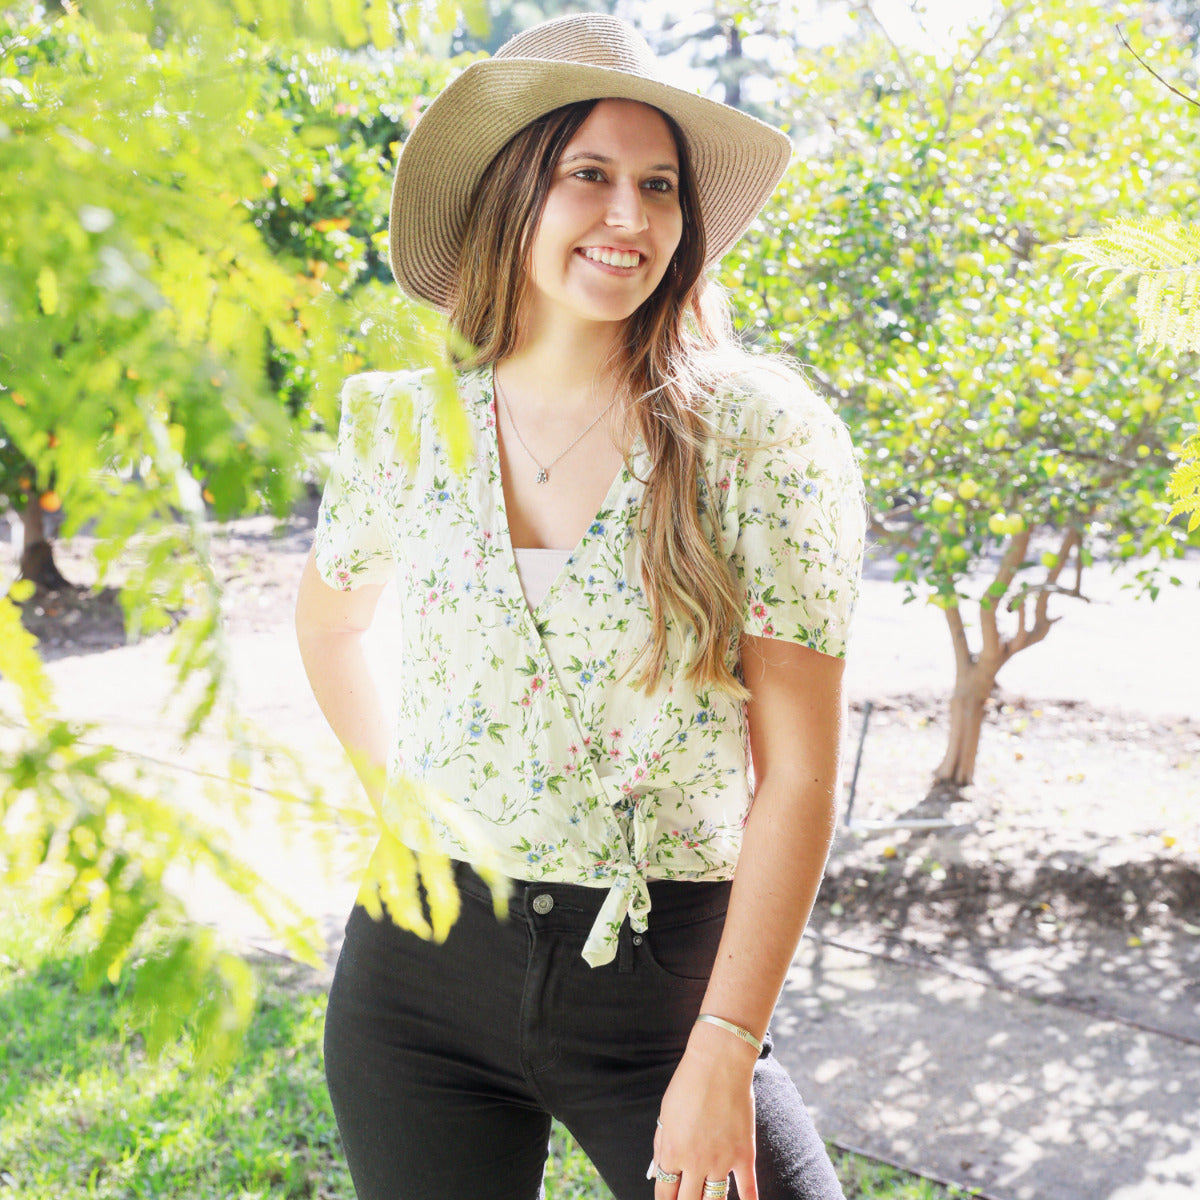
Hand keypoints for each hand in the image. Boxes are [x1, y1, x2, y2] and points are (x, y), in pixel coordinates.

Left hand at [651, 1020, 758, 1199]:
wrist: (719, 1063)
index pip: (665, 1194)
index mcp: (672, 1153)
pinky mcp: (744, 1155)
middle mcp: (695, 1163)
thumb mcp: (665, 1115)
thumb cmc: (688, 1085)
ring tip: (707, 1199)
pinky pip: (747, 1189)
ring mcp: (721, 1161)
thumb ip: (661, 1147)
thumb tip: (657, 1175)